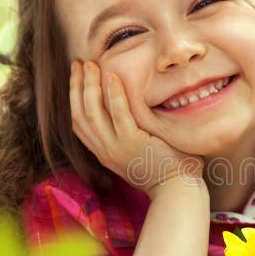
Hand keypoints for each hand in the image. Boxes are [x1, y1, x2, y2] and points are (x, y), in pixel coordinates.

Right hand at [70, 61, 203, 195]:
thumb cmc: (169, 170)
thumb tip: (139, 106)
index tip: (77, 76)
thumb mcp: (141, 151)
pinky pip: (119, 115)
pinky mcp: (133, 144)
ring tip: (91, 65)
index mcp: (106, 153)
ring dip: (90, 86)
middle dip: (76, 87)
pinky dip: (114, 95)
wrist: (179, 191)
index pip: (80, 123)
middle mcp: (106, 151)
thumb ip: (133, 132)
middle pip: (80, 115)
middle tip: (78, 64)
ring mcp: (117, 149)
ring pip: (92, 113)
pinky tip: (112, 76)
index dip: (75, 98)